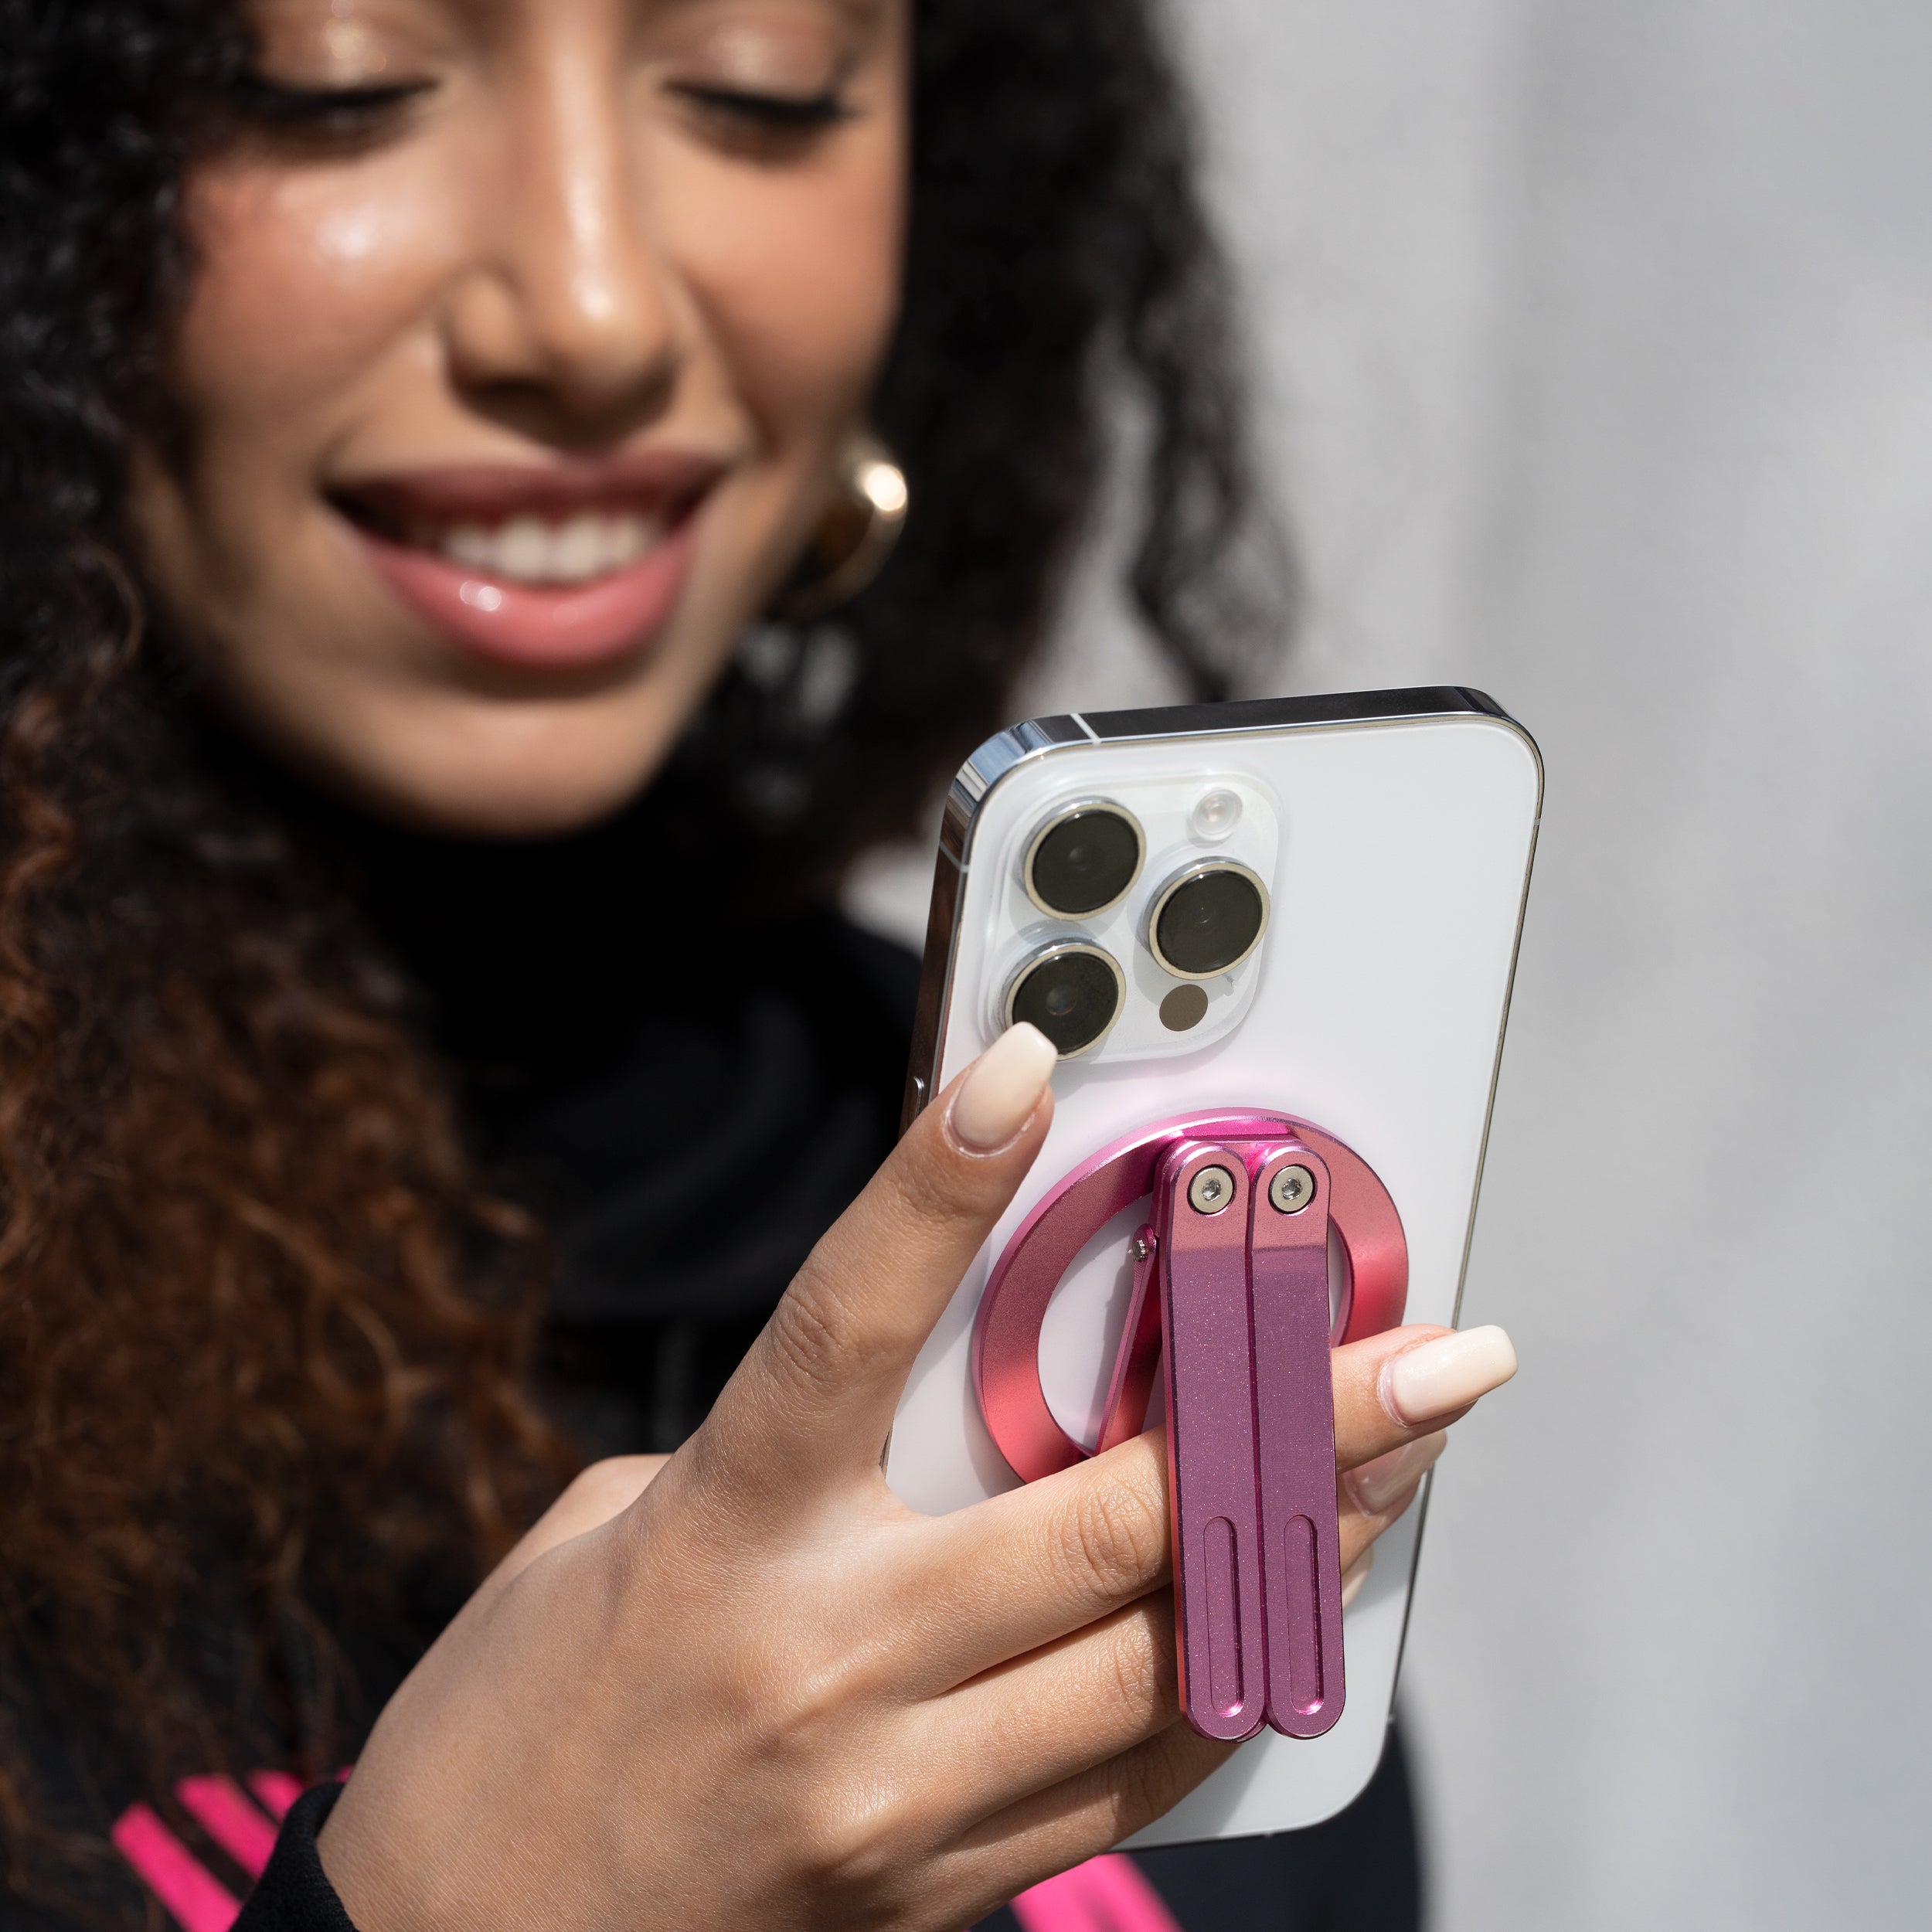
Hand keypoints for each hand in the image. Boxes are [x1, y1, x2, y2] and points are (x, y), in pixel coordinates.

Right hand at [318, 1025, 1514, 1931]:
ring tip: (1401, 1473)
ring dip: (1302, 1558)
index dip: (938, 1184)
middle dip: (1299, 1426)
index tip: (1024, 1072)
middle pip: (1108, 1520)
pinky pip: (1127, 1787)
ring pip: (1163, 1665)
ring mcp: (890, 1797)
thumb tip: (919, 1403)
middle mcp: (827, 1661)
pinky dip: (1225, 1690)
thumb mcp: (612, 1542)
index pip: (851, 1320)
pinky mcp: (930, 1894)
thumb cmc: (515, 1724)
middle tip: (1440, 1357)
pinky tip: (1291, 1622)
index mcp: (724, 1531)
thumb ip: (771, 1461)